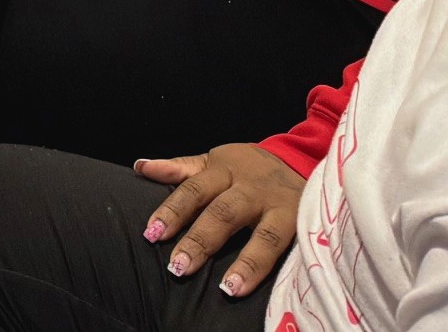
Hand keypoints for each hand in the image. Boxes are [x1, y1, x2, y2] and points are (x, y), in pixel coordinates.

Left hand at [135, 142, 303, 297]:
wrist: (301, 159)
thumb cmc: (249, 168)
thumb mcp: (215, 161)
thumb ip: (181, 168)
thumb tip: (141, 167)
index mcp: (225, 170)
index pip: (194, 190)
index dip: (173, 211)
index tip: (152, 233)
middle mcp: (252, 189)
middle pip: (224, 214)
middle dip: (201, 241)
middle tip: (179, 267)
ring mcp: (281, 207)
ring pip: (265, 235)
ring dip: (248, 263)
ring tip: (228, 288)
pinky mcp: (306, 225)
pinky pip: (295, 248)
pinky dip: (282, 267)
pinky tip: (272, 288)